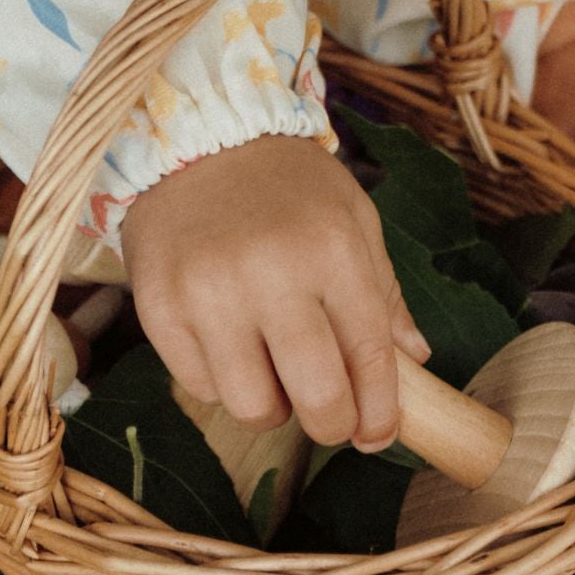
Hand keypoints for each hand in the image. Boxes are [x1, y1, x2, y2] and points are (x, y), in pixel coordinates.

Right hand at [120, 132, 429, 449]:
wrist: (197, 139)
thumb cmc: (288, 184)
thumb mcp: (352, 217)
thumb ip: (382, 293)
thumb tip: (415, 361)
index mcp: (331, 248)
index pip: (369, 356)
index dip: (379, 412)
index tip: (378, 435)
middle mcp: (270, 272)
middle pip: (315, 396)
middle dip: (333, 424)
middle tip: (331, 418)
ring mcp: (208, 294)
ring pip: (252, 406)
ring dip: (272, 407)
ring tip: (275, 373)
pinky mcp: (158, 309)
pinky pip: (200, 388)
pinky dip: (223, 384)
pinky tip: (231, 348)